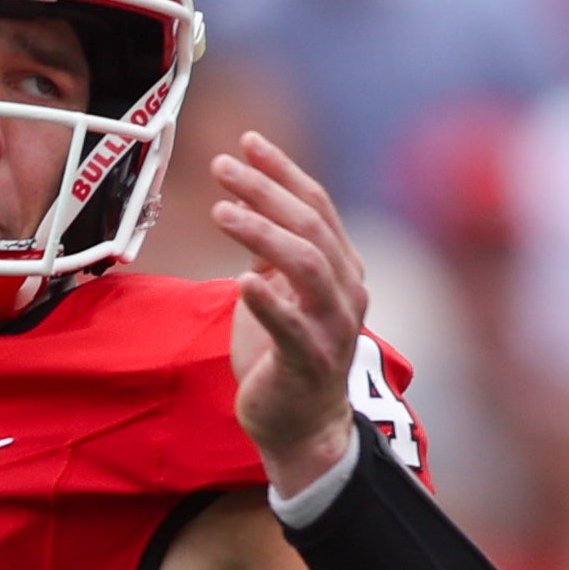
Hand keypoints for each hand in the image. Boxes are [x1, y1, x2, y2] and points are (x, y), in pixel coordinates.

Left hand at [213, 132, 367, 494]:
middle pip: (310, 225)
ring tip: (221, 211)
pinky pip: (292, 327)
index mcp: (341, 268)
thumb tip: (243, 199)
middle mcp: (346, 291)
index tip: (246, 141)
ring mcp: (333, 327)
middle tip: (222, 168)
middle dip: (266, 191)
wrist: (300, 428)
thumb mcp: (277, 292)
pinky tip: (242, 280)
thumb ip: (269, 250)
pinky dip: (269, 301)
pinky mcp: (311, 363)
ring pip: (307, 265)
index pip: (316, 205)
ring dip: (264, 233)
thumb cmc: (283, 357)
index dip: (282, 171)